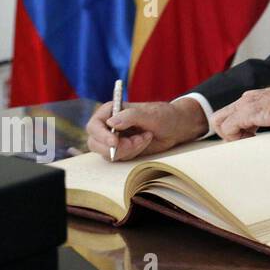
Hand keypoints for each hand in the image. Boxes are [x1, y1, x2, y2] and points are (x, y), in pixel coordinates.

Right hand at [86, 99, 206, 161]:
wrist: (176, 128)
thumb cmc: (164, 115)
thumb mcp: (151, 114)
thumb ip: (131, 116)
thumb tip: (111, 122)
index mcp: (111, 111)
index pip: (94, 126)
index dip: (101, 135)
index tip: (114, 142)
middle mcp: (108, 125)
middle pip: (95, 143)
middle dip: (116, 147)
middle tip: (136, 142)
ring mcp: (113, 139)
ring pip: (108, 153)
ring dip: (128, 149)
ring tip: (145, 137)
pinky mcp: (121, 150)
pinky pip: (119, 158)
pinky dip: (133, 152)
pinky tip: (144, 141)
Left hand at [210, 80, 269, 140]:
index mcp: (253, 99)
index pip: (231, 114)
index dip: (236, 129)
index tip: (250, 137)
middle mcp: (246, 99)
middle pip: (219, 117)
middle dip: (227, 133)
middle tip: (244, 140)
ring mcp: (245, 104)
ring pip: (218, 122)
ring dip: (230, 136)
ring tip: (248, 140)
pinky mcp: (246, 112)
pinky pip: (228, 128)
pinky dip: (236, 137)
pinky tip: (252, 138)